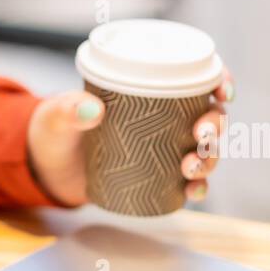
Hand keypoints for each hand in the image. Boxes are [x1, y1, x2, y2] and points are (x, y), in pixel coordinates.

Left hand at [26, 72, 234, 205]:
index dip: (220, 81)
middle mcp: (165, 119)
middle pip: (209, 116)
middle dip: (216, 124)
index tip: (223, 92)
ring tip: (190, 166)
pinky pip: (188, 183)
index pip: (197, 79)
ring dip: (210, 158)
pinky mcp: (157, 178)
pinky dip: (197, 187)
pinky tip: (193, 191)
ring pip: (205, 150)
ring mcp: (164, 150)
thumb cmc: (55, 130)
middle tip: (202, 134)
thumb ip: (68, 110)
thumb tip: (90, 109)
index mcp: (150, 91)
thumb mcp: (57, 116)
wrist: (46, 168)